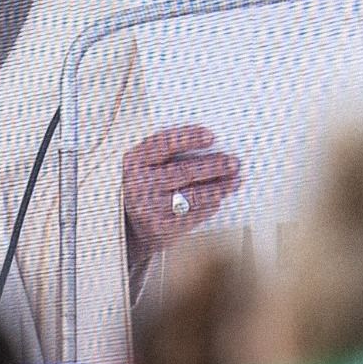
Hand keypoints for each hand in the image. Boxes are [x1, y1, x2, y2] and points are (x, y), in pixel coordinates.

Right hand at [122, 125, 240, 261]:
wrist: (127, 226)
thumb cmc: (145, 186)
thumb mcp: (146, 165)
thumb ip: (168, 154)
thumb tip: (211, 145)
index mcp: (135, 160)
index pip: (163, 144)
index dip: (188, 138)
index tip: (211, 136)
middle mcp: (139, 183)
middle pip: (183, 171)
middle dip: (213, 165)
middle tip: (234, 162)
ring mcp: (149, 207)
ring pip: (192, 195)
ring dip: (218, 187)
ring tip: (235, 181)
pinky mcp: (160, 227)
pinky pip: (192, 215)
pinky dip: (208, 207)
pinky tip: (219, 200)